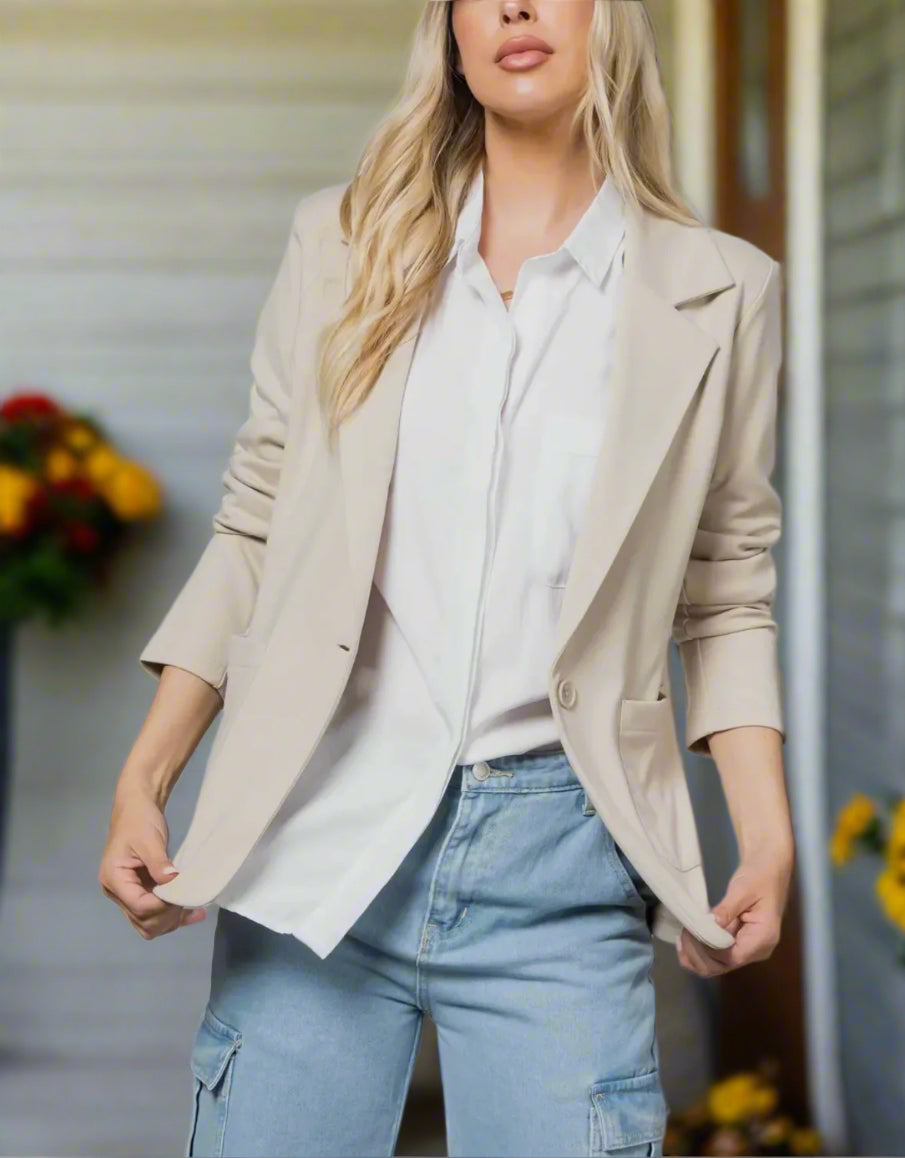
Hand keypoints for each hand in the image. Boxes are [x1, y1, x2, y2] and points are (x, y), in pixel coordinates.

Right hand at [98, 784, 206, 939]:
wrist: (136, 807)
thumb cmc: (139, 820)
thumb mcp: (150, 839)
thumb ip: (159, 862)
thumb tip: (172, 882)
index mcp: (114, 879)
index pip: (139, 906)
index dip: (163, 906)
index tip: (183, 896)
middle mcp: (117, 892)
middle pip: (142, 921)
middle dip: (167, 917)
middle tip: (192, 904)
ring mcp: (127, 894)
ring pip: (147, 922)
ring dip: (170, 920)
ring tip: (195, 911)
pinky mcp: (139, 891)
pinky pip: (153, 911)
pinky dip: (170, 914)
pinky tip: (191, 911)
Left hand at [676, 842, 792, 976]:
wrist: (768, 869)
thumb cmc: (759, 877)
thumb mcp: (742, 890)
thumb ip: (727, 909)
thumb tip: (710, 925)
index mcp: (763, 938)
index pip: (731, 957)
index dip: (707, 949)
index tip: (689, 932)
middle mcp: (757, 950)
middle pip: (722, 966)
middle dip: (698, 954)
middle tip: (683, 933)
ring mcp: (748, 949)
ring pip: (717, 965)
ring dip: (696, 955)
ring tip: (682, 936)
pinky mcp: (738, 943)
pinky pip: (717, 956)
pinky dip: (700, 952)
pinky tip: (687, 940)